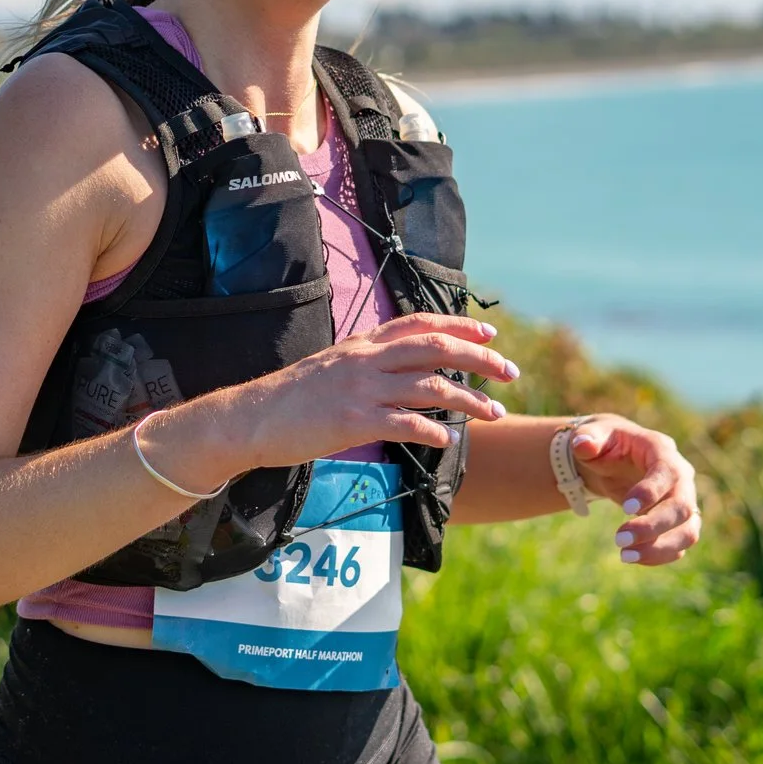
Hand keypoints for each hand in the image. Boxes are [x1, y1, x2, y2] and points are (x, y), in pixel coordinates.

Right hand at [224, 312, 516, 472]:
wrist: (252, 418)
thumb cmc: (292, 398)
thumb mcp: (332, 366)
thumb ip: (367, 363)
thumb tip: (402, 370)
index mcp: (362, 344)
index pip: (419, 323)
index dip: (459, 324)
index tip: (490, 332)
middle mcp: (366, 359)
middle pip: (436, 349)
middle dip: (480, 357)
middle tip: (510, 370)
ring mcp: (361, 389)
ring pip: (430, 386)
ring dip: (469, 399)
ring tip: (494, 413)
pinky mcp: (354, 420)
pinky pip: (406, 423)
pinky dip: (433, 431)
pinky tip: (449, 440)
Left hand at [571, 415, 701, 565]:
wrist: (616, 459)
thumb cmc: (606, 444)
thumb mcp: (593, 434)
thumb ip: (587, 437)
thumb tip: (582, 444)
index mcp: (661, 450)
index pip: (667, 473)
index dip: (650, 492)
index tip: (625, 508)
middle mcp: (681, 476)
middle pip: (682, 506)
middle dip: (653, 526)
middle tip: (620, 539)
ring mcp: (684, 500)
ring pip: (688, 530)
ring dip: (660, 548)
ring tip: (625, 555)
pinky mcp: (680, 521)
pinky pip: (680, 543)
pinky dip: (660, 555)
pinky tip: (634, 557)